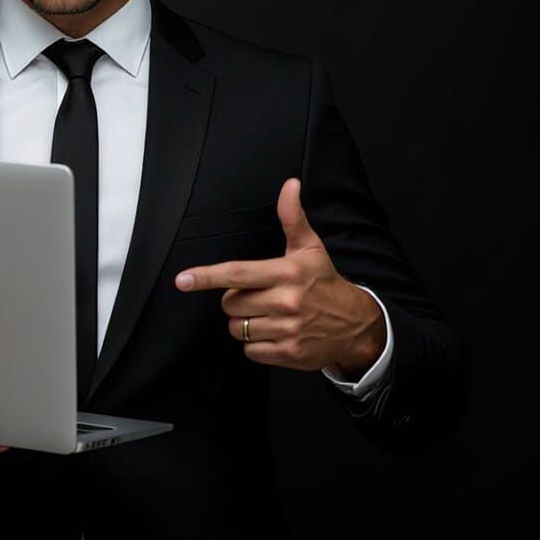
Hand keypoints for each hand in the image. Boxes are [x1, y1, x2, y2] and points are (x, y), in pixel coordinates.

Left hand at [174, 177, 385, 378]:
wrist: (357, 324)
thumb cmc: (324, 282)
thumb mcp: (309, 247)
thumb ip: (292, 217)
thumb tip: (290, 185)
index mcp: (286, 273)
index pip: (237, 273)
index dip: (207, 276)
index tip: (183, 280)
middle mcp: (286, 301)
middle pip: (230, 303)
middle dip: (235, 299)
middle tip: (258, 295)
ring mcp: (287, 329)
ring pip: (237, 328)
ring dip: (245, 322)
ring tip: (268, 314)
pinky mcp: (289, 354)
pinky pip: (250, 350)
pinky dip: (256, 344)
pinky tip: (275, 333)